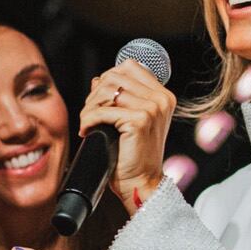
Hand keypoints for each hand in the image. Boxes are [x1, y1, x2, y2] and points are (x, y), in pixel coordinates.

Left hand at [79, 60, 177, 213]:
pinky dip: (88, 120)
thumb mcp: (131, 120)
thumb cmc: (134, 154)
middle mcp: (161, 99)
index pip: (129, 67)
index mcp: (163, 96)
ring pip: (107, 91)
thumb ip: (120, 97)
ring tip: (88, 123)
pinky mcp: (139, 120)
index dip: (109, 79)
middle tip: (90, 115)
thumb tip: (98, 79)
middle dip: (96, 94)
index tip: (101, 100)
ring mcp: (152, 108)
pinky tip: (87, 130)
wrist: (141, 182)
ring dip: (90, 107)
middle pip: (115, 77)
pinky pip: (102, 110)